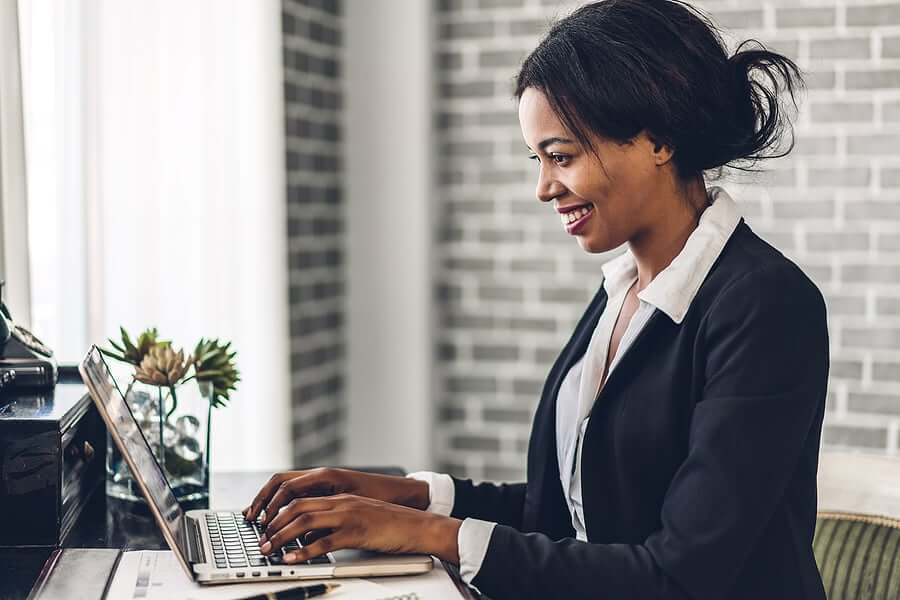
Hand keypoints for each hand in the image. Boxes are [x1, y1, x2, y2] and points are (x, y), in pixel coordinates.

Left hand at [257, 493, 460, 563]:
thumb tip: (309, 537)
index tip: (263, 524)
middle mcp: (341, 502)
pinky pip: (324, 543)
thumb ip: (333, 523)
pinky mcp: (356, 532)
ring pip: (305, 521)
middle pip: (297, 506)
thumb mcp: (357, 517)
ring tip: (269, 550)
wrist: (418, 526)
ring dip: (282, 536)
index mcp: (340, 496)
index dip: (278, 510)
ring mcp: (348, 515)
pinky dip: (304, 552)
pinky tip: (293, 559)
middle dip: (273, 523)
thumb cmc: (390, 524)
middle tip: (261, 540)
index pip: (300, 497)